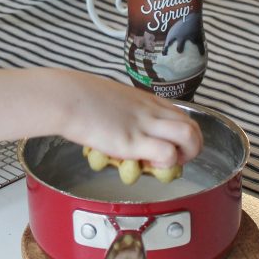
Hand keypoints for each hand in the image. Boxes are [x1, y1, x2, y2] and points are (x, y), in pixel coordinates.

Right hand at [55, 71, 202, 167]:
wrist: (65, 97)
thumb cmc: (77, 94)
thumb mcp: (109, 96)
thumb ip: (121, 107)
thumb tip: (116, 115)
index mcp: (145, 99)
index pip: (181, 114)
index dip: (181, 134)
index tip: (168, 144)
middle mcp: (150, 110)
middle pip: (192, 126)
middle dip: (191, 147)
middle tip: (173, 158)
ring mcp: (144, 125)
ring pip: (189, 136)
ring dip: (186, 155)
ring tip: (166, 164)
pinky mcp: (133, 141)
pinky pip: (166, 153)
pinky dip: (165, 164)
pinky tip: (147, 164)